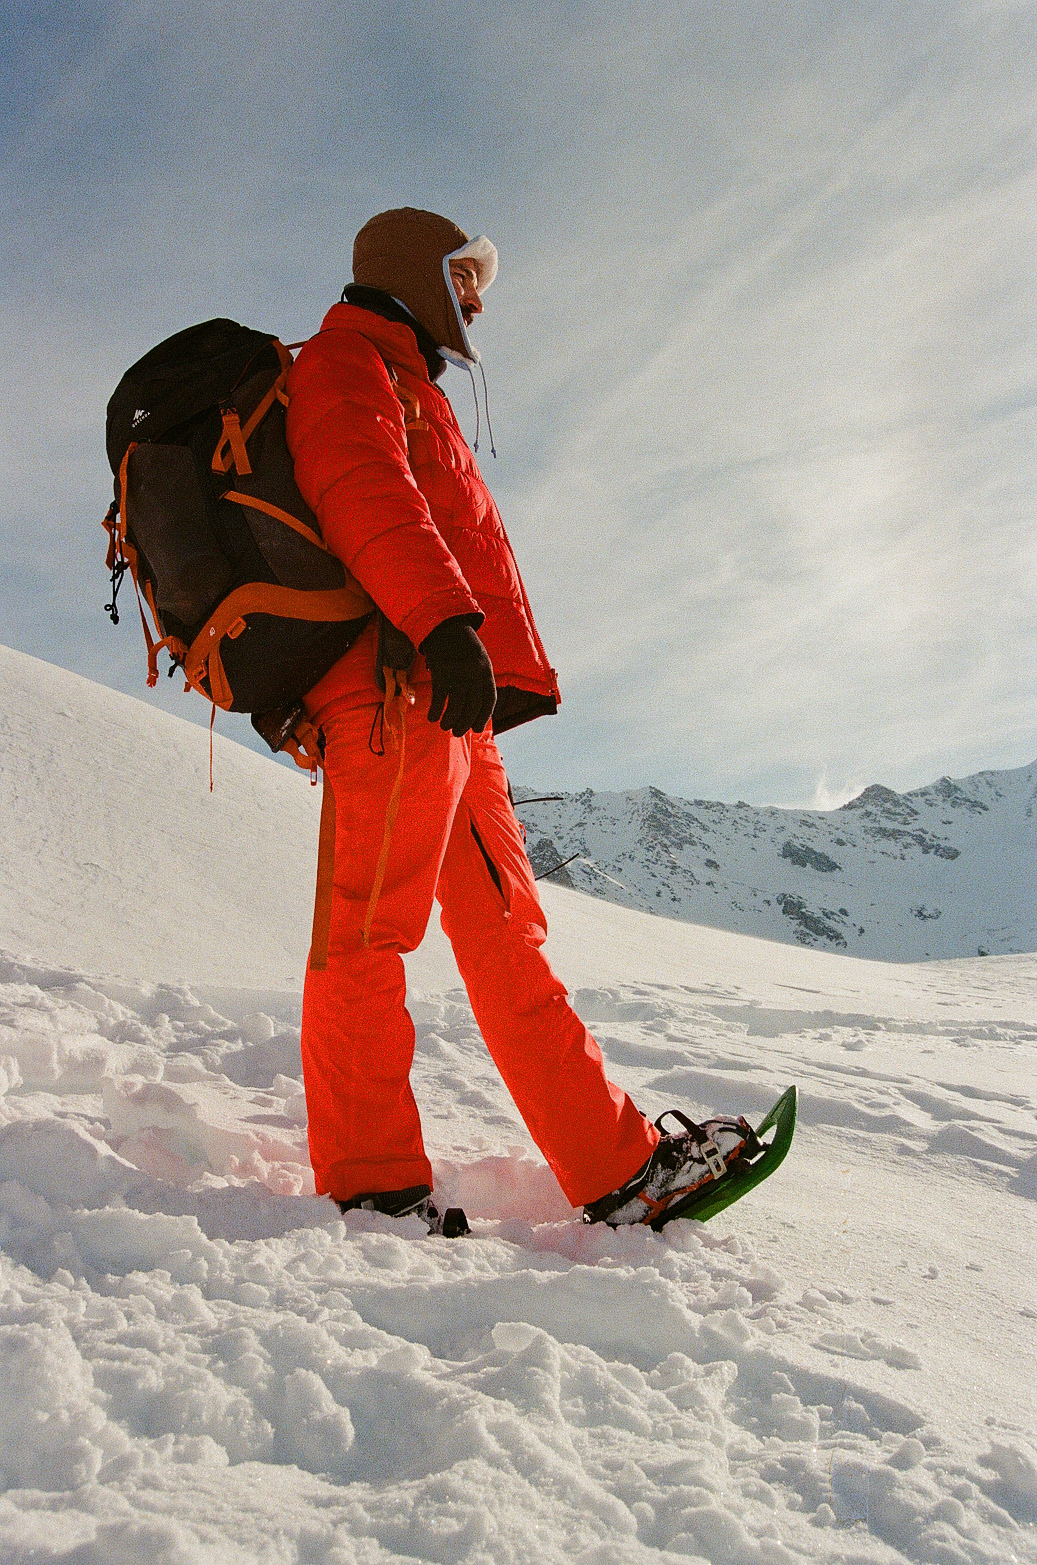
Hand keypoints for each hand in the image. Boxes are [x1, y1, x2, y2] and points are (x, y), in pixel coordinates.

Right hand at [419, 617, 495, 736]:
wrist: (445, 625)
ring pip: (456, 707)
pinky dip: (435, 711)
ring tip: (445, 726)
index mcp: (486, 671)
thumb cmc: (462, 645)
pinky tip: (432, 717)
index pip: (489, 701)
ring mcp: (458, 675)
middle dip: (465, 724)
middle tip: (457, 732)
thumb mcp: (479, 659)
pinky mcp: (441, 674)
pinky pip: (439, 699)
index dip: (483, 717)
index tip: (476, 728)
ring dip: (450, 721)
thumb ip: (480, 679)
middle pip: (472, 708)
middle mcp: (474, 675)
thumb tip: (476, 705)